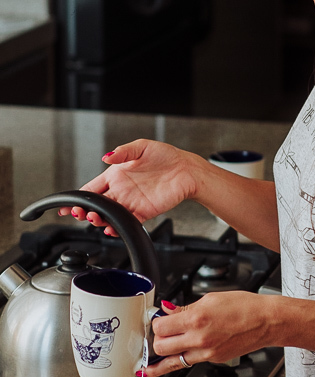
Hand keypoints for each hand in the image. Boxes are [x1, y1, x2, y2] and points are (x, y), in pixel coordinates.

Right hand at [57, 140, 203, 234]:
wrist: (187, 170)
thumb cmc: (166, 156)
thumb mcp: (142, 147)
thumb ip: (123, 152)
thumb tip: (106, 156)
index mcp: (116, 175)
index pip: (91, 188)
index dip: (77, 197)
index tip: (66, 205)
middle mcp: (121, 190)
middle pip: (97, 205)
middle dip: (85, 211)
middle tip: (79, 214)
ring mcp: (131, 202)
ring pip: (109, 215)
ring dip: (99, 220)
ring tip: (94, 219)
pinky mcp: (144, 212)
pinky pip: (127, 222)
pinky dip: (117, 228)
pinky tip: (110, 229)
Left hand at [140, 292, 275, 376]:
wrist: (266, 322)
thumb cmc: (245, 307)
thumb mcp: (211, 299)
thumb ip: (186, 308)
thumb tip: (168, 311)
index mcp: (196, 319)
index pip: (160, 327)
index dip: (155, 322)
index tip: (157, 318)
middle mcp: (199, 340)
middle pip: (160, 347)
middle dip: (156, 339)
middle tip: (159, 332)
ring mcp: (206, 353)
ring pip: (171, 362)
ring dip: (163, 355)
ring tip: (155, 355)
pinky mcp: (213, 360)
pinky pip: (189, 361)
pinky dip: (181, 356)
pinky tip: (180, 351)